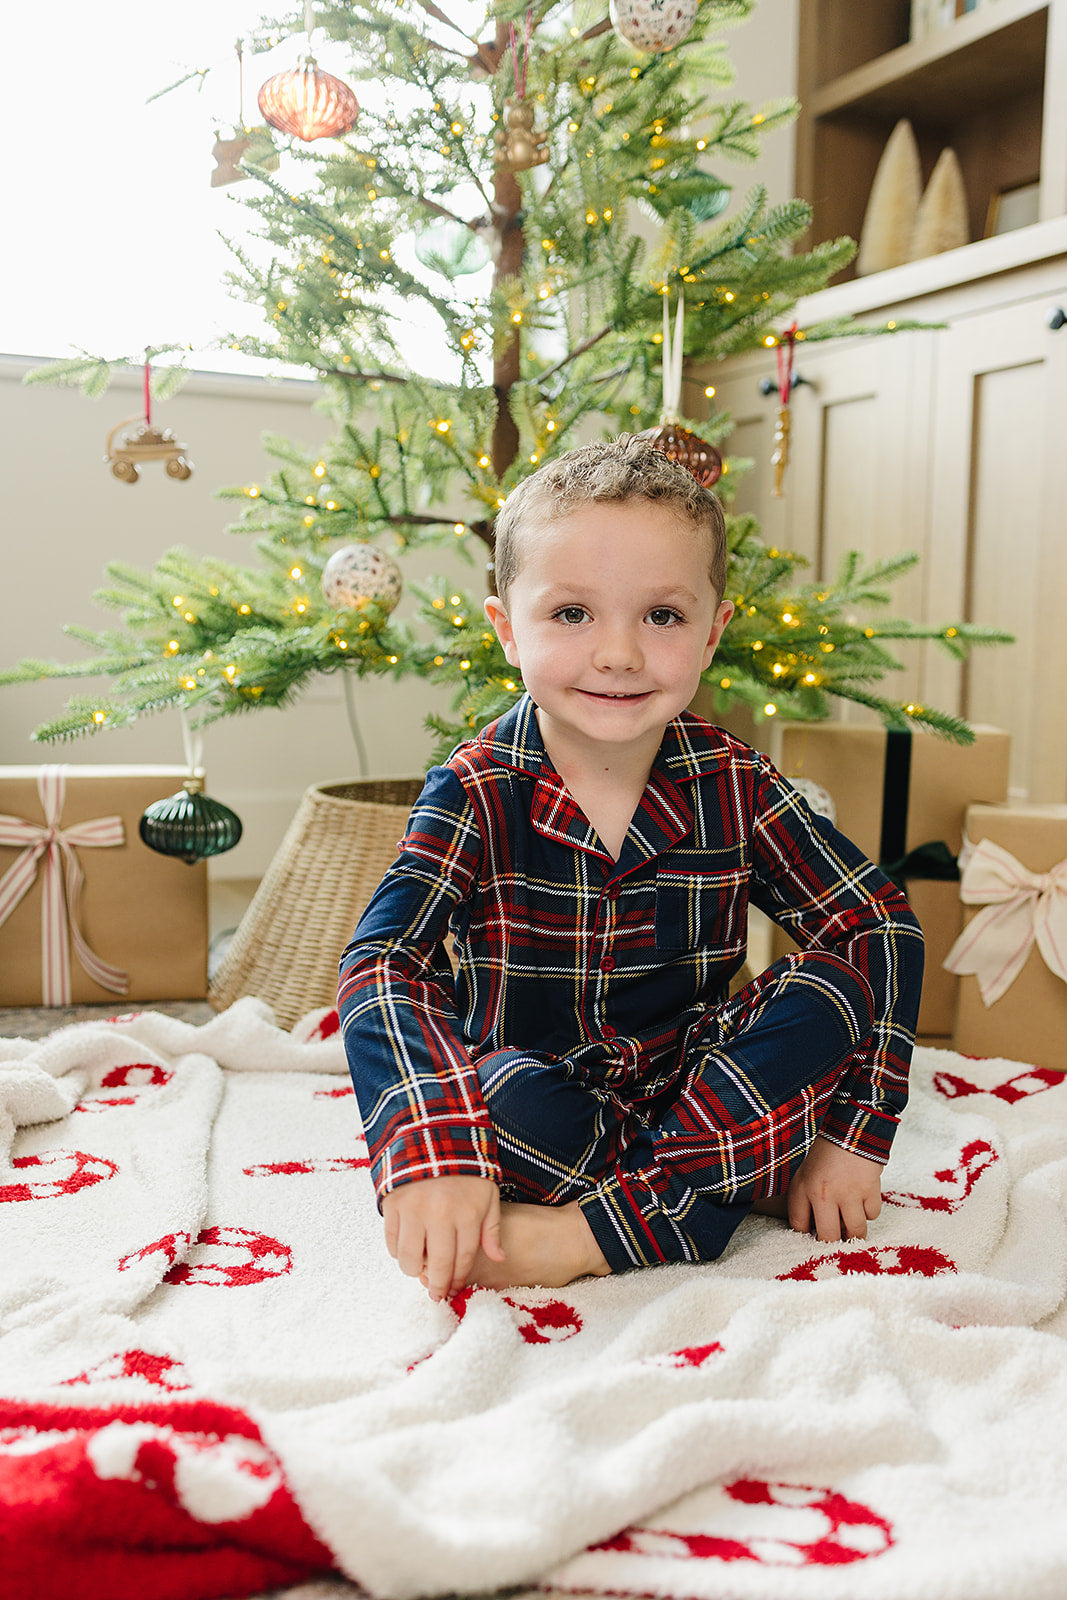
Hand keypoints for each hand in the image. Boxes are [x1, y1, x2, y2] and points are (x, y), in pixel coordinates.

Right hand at [381, 1175, 505, 1301]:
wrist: (432, 1137)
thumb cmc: (465, 1170)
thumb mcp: (488, 1195)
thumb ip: (491, 1229)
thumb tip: (499, 1259)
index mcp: (467, 1213)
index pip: (463, 1259)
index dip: (458, 1279)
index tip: (454, 1290)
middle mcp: (440, 1214)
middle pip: (437, 1265)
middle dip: (438, 1286)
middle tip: (437, 1295)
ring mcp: (413, 1210)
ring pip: (410, 1259)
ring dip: (415, 1271)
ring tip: (421, 1270)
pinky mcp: (393, 1205)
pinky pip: (392, 1242)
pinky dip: (398, 1252)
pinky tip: (408, 1250)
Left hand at [786, 1136, 882, 1241]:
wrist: (850, 1129)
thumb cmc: (825, 1153)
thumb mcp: (803, 1172)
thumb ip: (802, 1198)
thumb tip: (807, 1228)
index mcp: (803, 1188)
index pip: (799, 1226)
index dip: (806, 1233)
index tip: (813, 1232)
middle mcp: (824, 1195)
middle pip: (828, 1237)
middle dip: (832, 1241)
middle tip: (835, 1236)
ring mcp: (849, 1194)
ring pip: (854, 1232)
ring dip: (854, 1232)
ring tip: (851, 1226)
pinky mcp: (870, 1190)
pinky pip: (872, 1216)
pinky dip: (869, 1212)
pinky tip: (863, 1202)